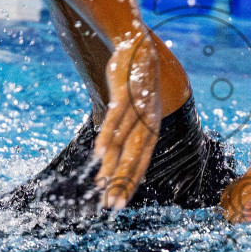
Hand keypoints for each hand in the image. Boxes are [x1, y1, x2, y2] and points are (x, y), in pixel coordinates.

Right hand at [93, 28, 161, 210]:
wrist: (137, 46)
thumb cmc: (133, 83)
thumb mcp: (133, 110)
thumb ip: (124, 133)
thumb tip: (108, 157)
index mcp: (151, 127)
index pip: (142, 162)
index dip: (130, 183)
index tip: (119, 203)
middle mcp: (148, 121)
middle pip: (135, 157)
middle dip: (122, 182)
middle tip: (112, 204)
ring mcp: (138, 108)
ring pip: (124, 141)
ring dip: (113, 163)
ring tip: (101, 182)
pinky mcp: (126, 94)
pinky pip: (115, 119)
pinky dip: (108, 136)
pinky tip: (98, 152)